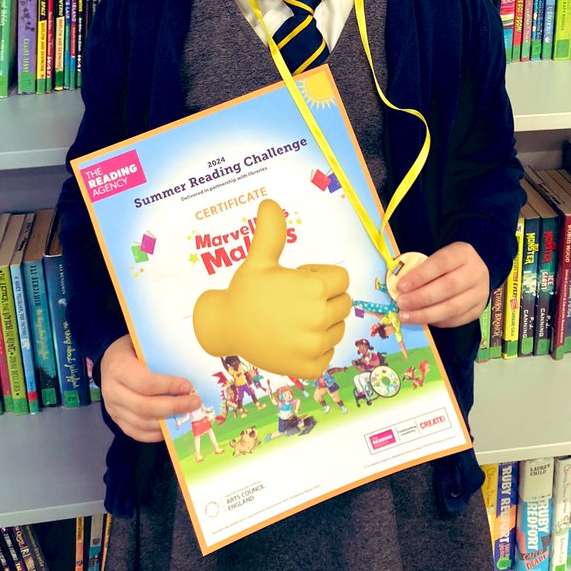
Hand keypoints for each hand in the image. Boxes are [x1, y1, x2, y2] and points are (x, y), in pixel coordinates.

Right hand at [100, 334, 199, 441]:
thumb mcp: (142, 345)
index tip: (187, 386)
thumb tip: (190, 368)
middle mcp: (112, 390)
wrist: (109, 360)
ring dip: (167, 422)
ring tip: (186, 415)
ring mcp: (112, 408)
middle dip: (173, 407)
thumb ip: (160, 356)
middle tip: (194, 403)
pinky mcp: (116, 420)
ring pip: (141, 423)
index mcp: (118, 367)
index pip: (145, 382)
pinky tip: (170, 427)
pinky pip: (136, 433)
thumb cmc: (131, 350)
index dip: (168, 386)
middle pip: (144, 406)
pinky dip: (155, 434)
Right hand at [192, 199, 351, 378]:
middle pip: (344, 303)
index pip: (341, 279)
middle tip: (294, 300)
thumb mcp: (259, 259)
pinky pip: (329, 352)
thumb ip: (271, 231)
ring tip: (293, 319)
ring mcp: (315, 346)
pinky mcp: (311, 367)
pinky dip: (315, 347)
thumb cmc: (246, 290)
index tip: (298, 281)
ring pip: (338, 327)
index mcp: (314, 289)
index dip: (320, 277)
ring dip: (322, 322)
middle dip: (324, 298)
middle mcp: (318, 319)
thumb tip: (269, 203)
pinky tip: (292, 339)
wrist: (226, 327)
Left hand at [393, 242, 489, 328]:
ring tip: (406, 316)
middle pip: (447, 287)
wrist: (475, 273)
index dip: (420, 276)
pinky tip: (422, 320)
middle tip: (401, 303)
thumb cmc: (449, 264)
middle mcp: (475, 272)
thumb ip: (422, 269)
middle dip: (421, 297)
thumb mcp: (438, 258)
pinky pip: (456, 320)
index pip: (440, 264)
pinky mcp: (478, 310)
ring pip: (452, 308)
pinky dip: (437, 321)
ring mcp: (480, 293)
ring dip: (426, 314)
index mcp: (463, 253)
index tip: (401, 286)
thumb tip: (400, 288)